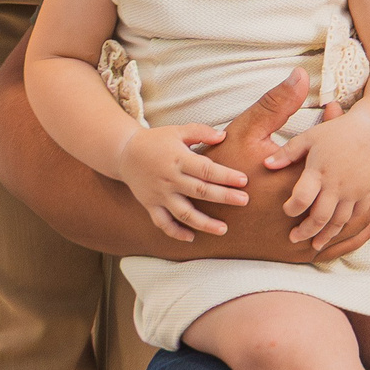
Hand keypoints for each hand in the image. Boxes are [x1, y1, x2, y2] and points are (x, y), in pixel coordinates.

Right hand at [114, 124, 248, 242]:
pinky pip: (163, 223)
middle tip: (245, 201)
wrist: (124, 152)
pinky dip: (175, 232)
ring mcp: (159, 194)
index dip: (225, 176)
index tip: (243, 181)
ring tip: (223, 229)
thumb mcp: (177, 131)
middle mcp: (169, 179)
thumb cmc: (156, 140)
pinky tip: (191, 238)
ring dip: (204, 223)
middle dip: (224, 197)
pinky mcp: (150, 205)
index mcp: (178, 159)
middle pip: (200, 191)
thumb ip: (200, 132)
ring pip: (183, 213)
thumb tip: (223, 136)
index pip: (205, 169)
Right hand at [197, 71, 369, 261]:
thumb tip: (299, 75)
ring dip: (362, 212)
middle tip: (367, 157)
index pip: (338, 161)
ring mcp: (299, 239)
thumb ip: (276, 105)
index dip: (346, 139)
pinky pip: (334, 250)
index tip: (344, 122)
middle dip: (361, 178)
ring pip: (348, 229)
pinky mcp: (293, 254)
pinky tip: (351, 221)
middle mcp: (303, 214)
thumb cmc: (220, 169)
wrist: (202, 214)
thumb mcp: (245, 131)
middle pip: (351, 196)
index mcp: (296, 183)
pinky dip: (350, 237)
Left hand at [264, 109, 369, 250]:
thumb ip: (287, 153)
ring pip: (339, 221)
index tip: (286, 210)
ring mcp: (353, 191)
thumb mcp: (308, 138)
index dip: (291, 209)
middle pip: (320, 217)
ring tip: (314, 244)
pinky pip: (356, 216)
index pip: (302, 198)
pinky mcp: (365, 193)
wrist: (368, 131)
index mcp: (319, 171)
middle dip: (306, 231)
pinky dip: (347, 227)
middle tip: (294, 238)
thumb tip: (266, 165)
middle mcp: (337, 184)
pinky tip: (336, 231)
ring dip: (326, 235)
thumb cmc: (333, 133)